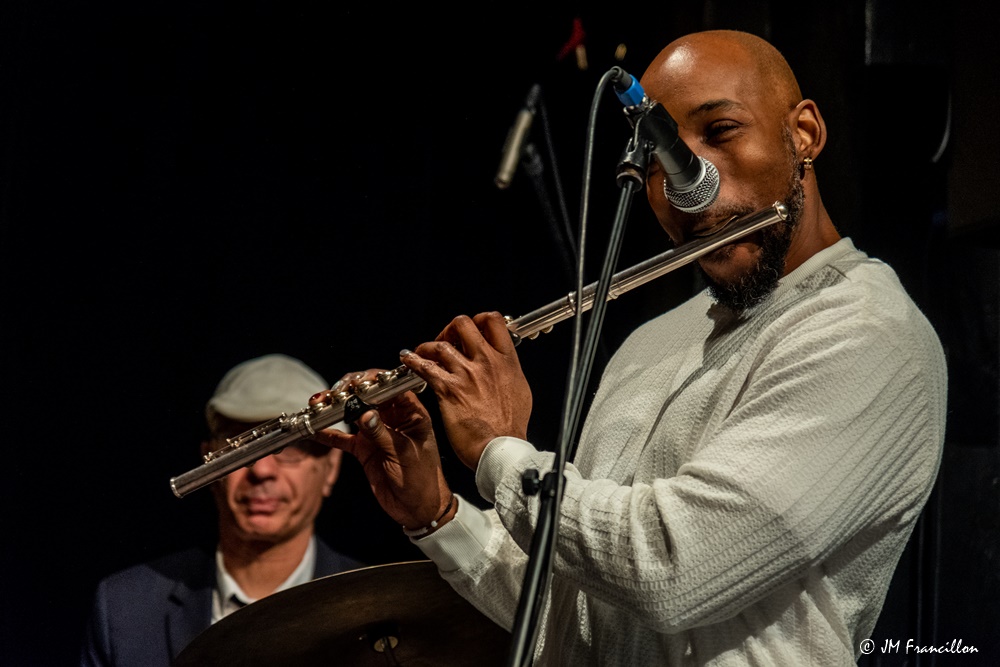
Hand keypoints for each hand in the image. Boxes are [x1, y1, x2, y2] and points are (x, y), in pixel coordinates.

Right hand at [309, 370, 453, 531]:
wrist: (419, 509)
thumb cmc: (423, 480)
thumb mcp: (405, 454)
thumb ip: (383, 433)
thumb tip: (364, 413)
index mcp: (411, 413)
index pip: (391, 387)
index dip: (373, 381)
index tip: (356, 384)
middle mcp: (392, 418)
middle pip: (368, 394)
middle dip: (348, 390)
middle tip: (333, 394)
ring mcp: (376, 432)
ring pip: (353, 412)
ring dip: (335, 407)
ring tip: (318, 405)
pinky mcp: (364, 449)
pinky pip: (343, 437)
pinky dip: (328, 433)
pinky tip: (314, 429)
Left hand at [400, 311, 531, 469]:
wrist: (500, 447)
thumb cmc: (510, 426)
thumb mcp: (520, 390)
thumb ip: (509, 372)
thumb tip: (503, 364)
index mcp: (506, 361)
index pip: (493, 321)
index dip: (479, 320)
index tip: (471, 330)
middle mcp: (486, 362)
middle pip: (463, 324)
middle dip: (450, 328)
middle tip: (447, 339)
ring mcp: (466, 374)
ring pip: (441, 344)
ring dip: (428, 346)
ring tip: (422, 352)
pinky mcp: (448, 390)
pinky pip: (425, 367)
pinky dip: (413, 361)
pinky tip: (408, 360)